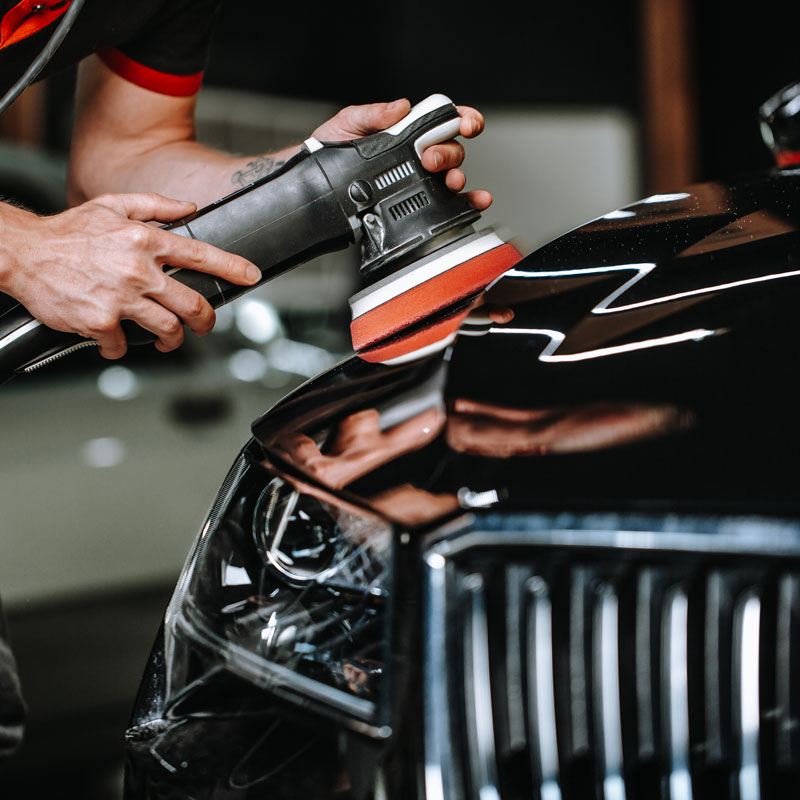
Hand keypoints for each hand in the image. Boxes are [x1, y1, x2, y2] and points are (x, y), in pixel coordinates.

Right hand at [1, 193, 260, 358]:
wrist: (21, 252)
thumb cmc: (66, 232)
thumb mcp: (112, 206)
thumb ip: (155, 205)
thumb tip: (190, 207)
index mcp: (144, 241)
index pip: (200, 254)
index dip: (232, 268)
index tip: (252, 277)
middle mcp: (138, 270)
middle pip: (194, 306)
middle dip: (206, 322)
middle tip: (204, 325)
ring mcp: (121, 298)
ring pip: (169, 331)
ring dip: (173, 342)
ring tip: (166, 341)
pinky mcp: (101, 322)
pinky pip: (125, 345)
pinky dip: (122, 347)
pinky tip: (114, 340)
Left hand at [312, 99, 491, 209]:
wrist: (319, 185)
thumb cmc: (334, 148)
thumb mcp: (349, 123)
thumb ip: (373, 114)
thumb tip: (400, 107)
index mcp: (408, 130)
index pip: (443, 119)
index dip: (461, 118)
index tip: (466, 123)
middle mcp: (420, 154)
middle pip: (451, 148)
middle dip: (448, 152)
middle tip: (430, 159)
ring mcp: (421, 179)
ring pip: (453, 174)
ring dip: (457, 176)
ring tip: (448, 181)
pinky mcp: (419, 202)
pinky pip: (450, 202)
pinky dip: (469, 201)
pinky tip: (477, 201)